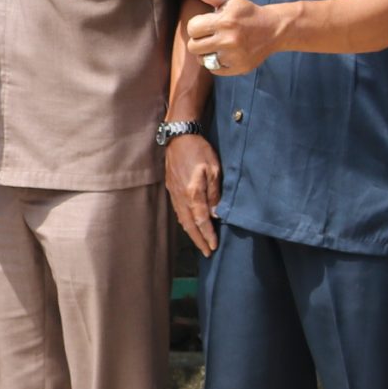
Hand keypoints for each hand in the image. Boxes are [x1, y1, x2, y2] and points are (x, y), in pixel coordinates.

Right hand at [165, 132, 221, 255]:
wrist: (179, 135)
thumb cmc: (199, 150)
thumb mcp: (213, 169)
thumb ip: (214, 193)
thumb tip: (215, 214)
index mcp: (192, 193)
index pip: (202, 220)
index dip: (208, 235)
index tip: (214, 247)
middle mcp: (181, 196)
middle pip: (190, 224)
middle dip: (198, 240)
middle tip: (206, 253)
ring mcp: (174, 192)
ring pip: (182, 218)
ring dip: (191, 232)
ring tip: (199, 242)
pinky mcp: (171, 187)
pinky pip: (178, 210)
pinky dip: (184, 221)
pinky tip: (189, 224)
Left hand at [184, 0, 284, 76]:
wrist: (273, 29)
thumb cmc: (247, 13)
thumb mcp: (231, 0)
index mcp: (224, 22)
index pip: (192, 28)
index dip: (196, 25)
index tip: (205, 24)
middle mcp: (228, 40)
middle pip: (193, 47)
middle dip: (199, 40)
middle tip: (210, 35)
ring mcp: (234, 56)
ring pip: (202, 59)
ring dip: (206, 52)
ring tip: (216, 45)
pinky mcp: (239, 68)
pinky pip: (214, 69)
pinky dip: (216, 63)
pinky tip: (225, 53)